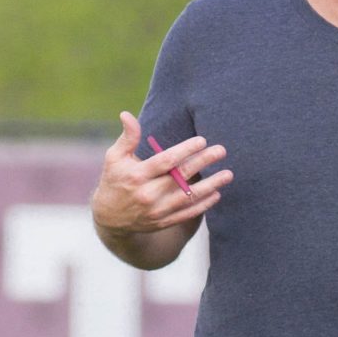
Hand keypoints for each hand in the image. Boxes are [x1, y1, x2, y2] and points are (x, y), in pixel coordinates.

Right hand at [91, 112, 229, 237]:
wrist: (109, 219)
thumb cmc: (114, 180)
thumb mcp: (114, 158)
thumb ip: (127, 138)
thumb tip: (127, 114)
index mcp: (136, 175)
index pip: (165, 161)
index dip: (185, 150)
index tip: (201, 140)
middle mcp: (147, 194)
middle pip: (181, 176)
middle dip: (202, 162)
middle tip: (221, 151)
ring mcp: (156, 210)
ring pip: (188, 197)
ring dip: (211, 185)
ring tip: (228, 174)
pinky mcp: (163, 222)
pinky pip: (187, 213)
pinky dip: (203, 205)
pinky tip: (216, 194)